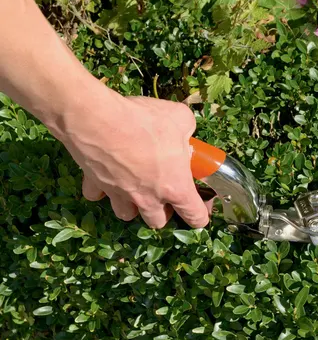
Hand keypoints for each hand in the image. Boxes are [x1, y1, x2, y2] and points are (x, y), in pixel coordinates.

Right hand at [61, 93, 209, 228]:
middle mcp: (148, 198)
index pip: (195, 217)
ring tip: (135, 186)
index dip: (200, 214)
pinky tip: (106, 172)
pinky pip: (98, 196)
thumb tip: (185, 132)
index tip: (200, 205)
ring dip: (133, 205)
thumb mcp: (181, 117)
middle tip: (165, 191)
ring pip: (127, 215)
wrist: (97, 119)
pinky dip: (102, 188)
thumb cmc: (145, 121)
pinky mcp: (95, 186)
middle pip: (158, 222)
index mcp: (175, 187)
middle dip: (163, 211)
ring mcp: (119, 195)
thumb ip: (188, 130)